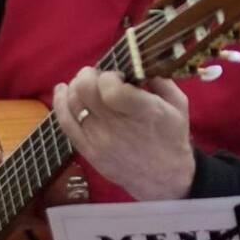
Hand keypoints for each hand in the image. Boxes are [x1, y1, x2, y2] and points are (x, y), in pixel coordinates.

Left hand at [53, 66, 194, 200]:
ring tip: (84, 84)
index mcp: (144, 112)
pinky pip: (66, 123)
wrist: (164, 179)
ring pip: (74, 103)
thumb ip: (161, 79)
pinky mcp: (88, 151)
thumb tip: (139, 61)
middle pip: (86, 90)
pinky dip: (60, 102)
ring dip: (76, 86)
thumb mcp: (179, 105)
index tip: (117, 76)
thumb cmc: (172, 138)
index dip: (109, 75)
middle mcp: (118, 127)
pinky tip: (62, 90)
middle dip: (89, 75)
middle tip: (97, 75)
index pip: (111, 88)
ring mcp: (100, 140)